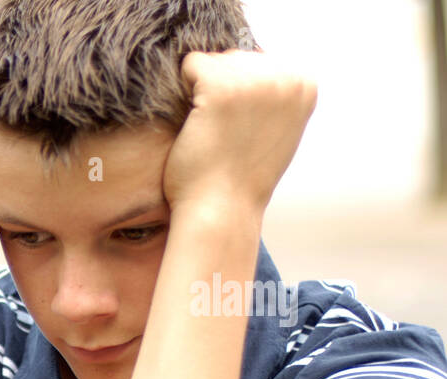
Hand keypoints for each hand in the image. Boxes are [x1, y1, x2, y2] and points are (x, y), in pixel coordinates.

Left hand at [162, 50, 317, 213]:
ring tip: (212, 131)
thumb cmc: (238, 177)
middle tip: (224, 134)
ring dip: (201, 93)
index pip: (257, 61)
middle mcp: (287, 78)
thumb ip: (273, 95)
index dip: (239, 94)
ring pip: (212, 61)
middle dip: (220, 89)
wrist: (221, 211)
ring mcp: (256, 81)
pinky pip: (190, 66)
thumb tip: (253, 66)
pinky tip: (196, 124)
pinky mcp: (222, 88)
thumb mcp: (275, 130)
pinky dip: (183, 92)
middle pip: (234, 57)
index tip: (241, 129)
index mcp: (305, 85)